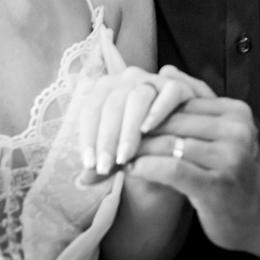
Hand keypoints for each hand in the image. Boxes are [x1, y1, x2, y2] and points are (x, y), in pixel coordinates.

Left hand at [76, 65, 210, 181]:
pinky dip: (158, 110)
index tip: (90, 164)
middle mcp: (127, 79)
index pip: (91, 110)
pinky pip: (168, 93)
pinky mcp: (177, 86)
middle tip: (105, 167)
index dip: (88, 137)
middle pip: (112, 105)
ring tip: (124, 157)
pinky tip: (147, 129)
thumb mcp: (117, 152)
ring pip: (137, 98)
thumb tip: (83, 181)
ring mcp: (152, 80)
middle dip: (106, 139)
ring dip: (128, 129)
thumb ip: (103, 164)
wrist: (172, 134)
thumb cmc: (139, 143)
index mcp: (106, 88)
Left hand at [125, 69, 259, 253]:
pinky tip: (131, 170)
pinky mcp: (218, 186)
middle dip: (139, 129)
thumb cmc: (234, 172)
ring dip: (138, 150)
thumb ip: (194, 101)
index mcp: (235, 112)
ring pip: (169, 144)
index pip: (181, 102)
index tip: (122, 118)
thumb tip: (165, 69)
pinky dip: (147, 168)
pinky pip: (172, 170)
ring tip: (116, 153)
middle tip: (111, 135)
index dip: (149, 110)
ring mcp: (230, 159)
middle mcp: (237, 131)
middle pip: (173, 122)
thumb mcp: (221, 132)